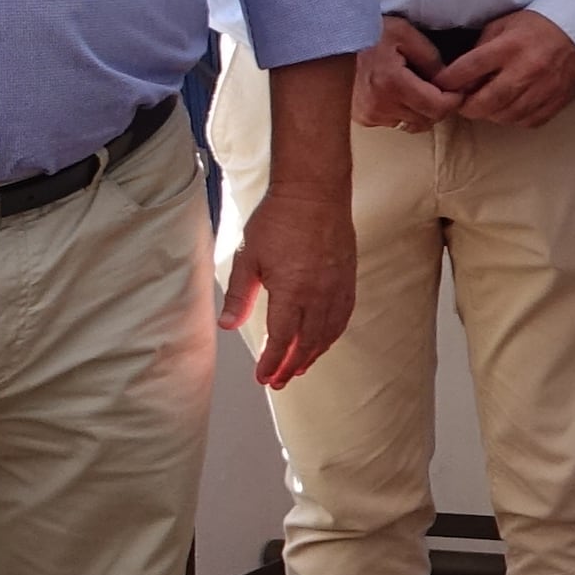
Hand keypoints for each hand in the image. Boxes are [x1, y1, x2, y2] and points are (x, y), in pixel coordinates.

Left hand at [217, 186, 356, 387]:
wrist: (315, 193)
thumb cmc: (279, 220)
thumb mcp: (248, 257)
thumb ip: (240, 296)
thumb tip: (226, 325)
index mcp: (292, 293)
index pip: (281, 340)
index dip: (272, 363)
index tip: (263, 377)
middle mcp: (319, 296)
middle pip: (307, 344)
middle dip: (291, 366)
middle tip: (279, 381)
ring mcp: (337, 289)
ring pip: (327, 334)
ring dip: (313, 355)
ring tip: (300, 367)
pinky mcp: (348, 280)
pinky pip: (342, 318)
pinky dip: (331, 336)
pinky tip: (323, 340)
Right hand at [354, 17, 462, 130]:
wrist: (331, 40)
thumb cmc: (367, 32)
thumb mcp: (404, 34)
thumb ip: (431, 58)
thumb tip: (447, 80)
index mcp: (392, 84)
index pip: (438, 108)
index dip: (454, 99)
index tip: (457, 88)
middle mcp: (380, 106)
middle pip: (428, 119)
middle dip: (440, 105)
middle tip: (440, 86)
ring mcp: (369, 115)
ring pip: (413, 124)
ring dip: (422, 111)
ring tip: (418, 88)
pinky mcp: (363, 119)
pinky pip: (395, 123)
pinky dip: (404, 112)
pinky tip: (399, 93)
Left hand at [428, 10, 574, 127]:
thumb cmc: (538, 26)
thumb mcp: (504, 25)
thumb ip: (481, 49)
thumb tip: (460, 77)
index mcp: (508, 46)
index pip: (467, 69)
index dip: (448, 81)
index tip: (440, 86)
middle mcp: (525, 70)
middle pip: (484, 102)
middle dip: (467, 107)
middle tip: (464, 103)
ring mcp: (543, 89)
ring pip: (505, 116)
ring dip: (491, 114)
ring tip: (488, 104)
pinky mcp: (557, 102)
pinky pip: (527, 121)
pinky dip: (514, 118)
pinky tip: (512, 107)